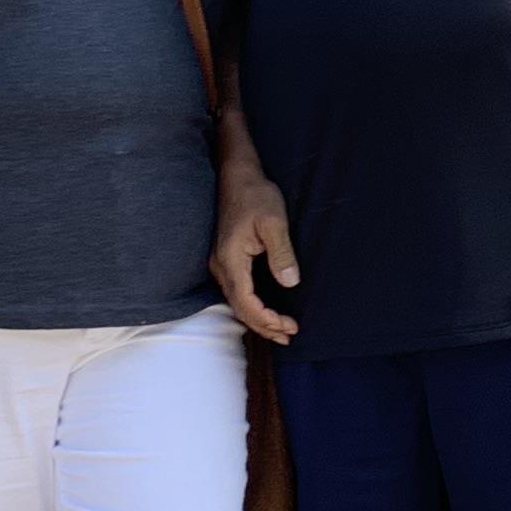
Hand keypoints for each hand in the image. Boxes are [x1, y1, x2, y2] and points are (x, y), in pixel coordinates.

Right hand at [214, 161, 301, 345]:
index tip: (289, 327)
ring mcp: (220, 263)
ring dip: (257, 319)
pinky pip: (236, 291)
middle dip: (264, 326)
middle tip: (289, 335)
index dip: (266, 320)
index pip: (246, 302)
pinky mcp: (225, 259)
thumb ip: (281, 253)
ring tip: (281, 330)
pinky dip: (251, 305)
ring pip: (236, 302)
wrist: (236, 175)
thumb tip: (290, 283)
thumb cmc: (255, 195)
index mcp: (231, 260)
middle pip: (239, 308)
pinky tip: (265, 309)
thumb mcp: (274, 222)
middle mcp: (220, 266)